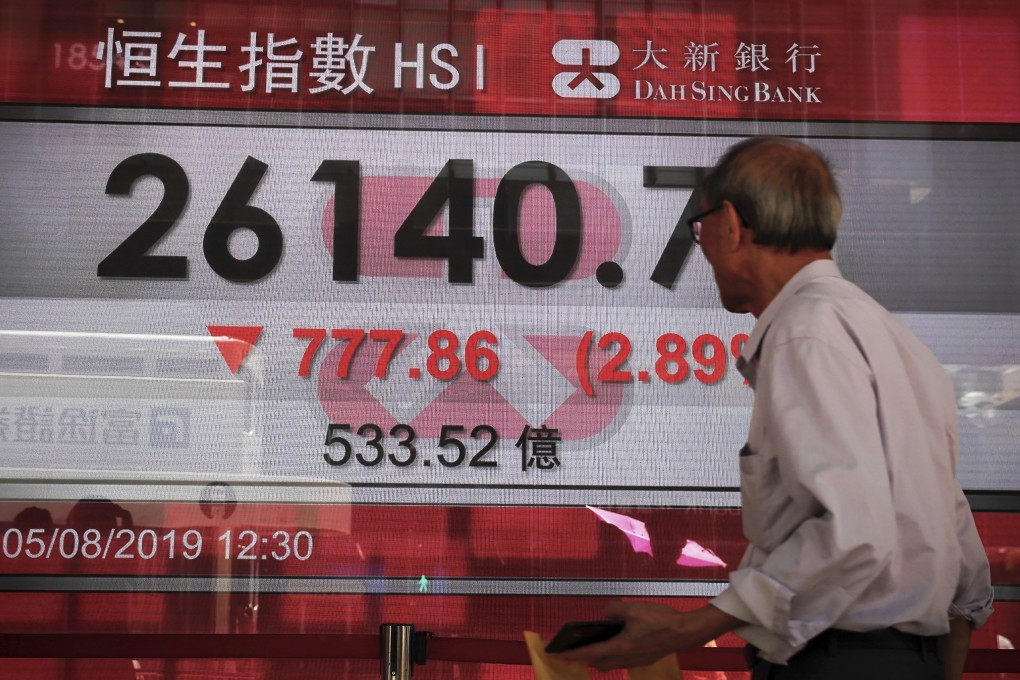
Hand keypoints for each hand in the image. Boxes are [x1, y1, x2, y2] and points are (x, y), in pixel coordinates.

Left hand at [556, 602, 741, 670]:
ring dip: (603, 657)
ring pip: (613, 664)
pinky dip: (617, 654)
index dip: (574, 655)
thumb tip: (606, 614)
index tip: (560, 655)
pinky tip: (620, 640)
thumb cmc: (659, 620)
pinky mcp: (646, 659)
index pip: (591, 653)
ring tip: (598, 643)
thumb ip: (614, 610)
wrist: (684, 632)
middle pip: (600, 663)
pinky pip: (625, 660)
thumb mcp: (633, 609)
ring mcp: (637, 661)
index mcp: (620, 647)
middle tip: (580, 647)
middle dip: (588, 658)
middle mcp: (626, 658)